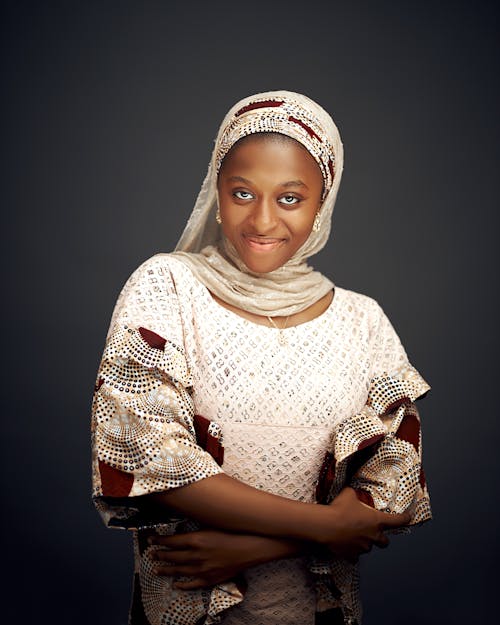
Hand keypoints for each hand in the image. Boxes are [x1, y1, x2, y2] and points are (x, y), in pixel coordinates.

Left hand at [149, 529, 297, 589]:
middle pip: (173, 557)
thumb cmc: (235, 530)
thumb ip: (198, 522)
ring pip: (179, 571)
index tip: (150, 539)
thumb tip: (187, 516)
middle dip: (160, 555)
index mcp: (196, 539)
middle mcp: (197, 556)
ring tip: (157, 569)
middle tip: (151, 555)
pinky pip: (193, 584)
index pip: (171, 541)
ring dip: (167, 570)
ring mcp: (204, 569)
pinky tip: (176, 584)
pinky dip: (183, 584)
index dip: (159, 541)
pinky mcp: (212, 578)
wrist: (253, 545)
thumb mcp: (213, 522)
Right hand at [322, 486, 411, 561]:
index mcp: (377, 521)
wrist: (327, 526)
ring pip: (368, 547)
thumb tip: (352, 491)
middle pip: (385, 542)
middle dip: (381, 538)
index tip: (408, 518)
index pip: (398, 521)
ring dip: (364, 542)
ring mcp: (363, 547)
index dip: (404, 519)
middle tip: (373, 532)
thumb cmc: (339, 509)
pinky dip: (352, 552)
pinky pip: (355, 556)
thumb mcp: (348, 494)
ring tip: (352, 535)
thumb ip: (354, 493)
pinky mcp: (352, 555)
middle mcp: (373, 536)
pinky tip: (345, 546)